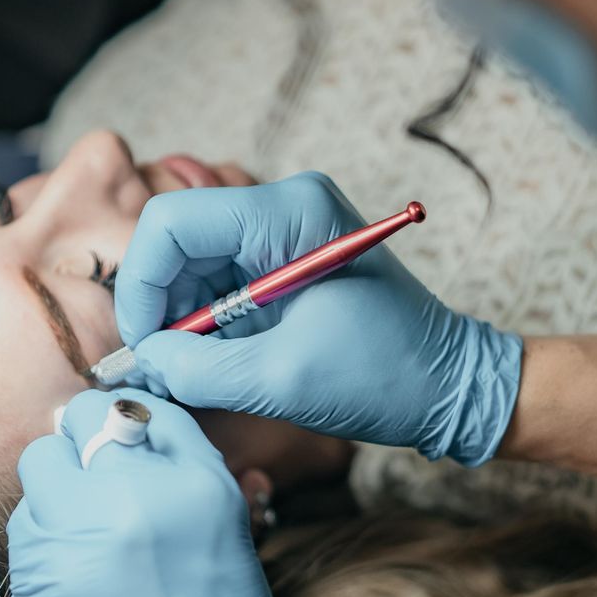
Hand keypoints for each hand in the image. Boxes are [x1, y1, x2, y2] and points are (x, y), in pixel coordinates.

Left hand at [6, 389, 321, 596]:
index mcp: (203, 488)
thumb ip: (188, 495)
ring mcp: (79, 535)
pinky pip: (25, 526)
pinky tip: (71, 584)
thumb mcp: (232, 558)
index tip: (125, 446)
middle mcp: (138, 496)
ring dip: (58, 492)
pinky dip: (41, 540)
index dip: (133, 426)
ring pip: (41, 466)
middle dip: (87, 448)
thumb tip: (145, 453)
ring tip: (87, 544)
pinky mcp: (35, 579)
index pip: (151, 411)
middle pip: (85, 422)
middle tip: (94, 485)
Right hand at [116, 172, 523, 465]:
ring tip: (196, 371)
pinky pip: (222, 283)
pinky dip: (207, 325)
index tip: (146, 343)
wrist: (454, 388)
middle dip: (161, 305)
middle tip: (165, 364)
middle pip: (179, 241)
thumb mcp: (282, 381)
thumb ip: (199, 370)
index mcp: (290, 212)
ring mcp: (287, 232)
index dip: (142, 284)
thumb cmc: (387, 377)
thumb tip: (144, 362)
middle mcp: (285, 207)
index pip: (173, 223)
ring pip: (194, 265)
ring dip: (183, 319)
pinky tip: (217, 363)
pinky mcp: (288, 261)